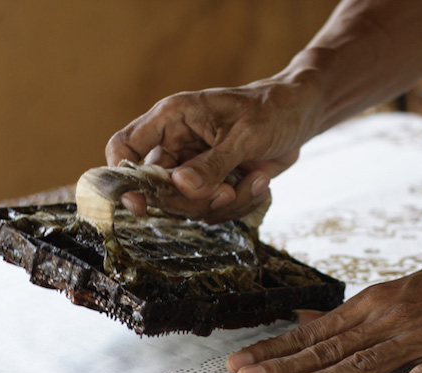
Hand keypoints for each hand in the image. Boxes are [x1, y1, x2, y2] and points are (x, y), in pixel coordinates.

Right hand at [105, 77, 317, 222]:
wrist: (298, 117)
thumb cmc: (270, 111)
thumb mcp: (245, 135)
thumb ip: (213, 164)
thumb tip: (181, 186)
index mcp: (172, 118)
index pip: (125, 146)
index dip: (122, 176)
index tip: (138, 202)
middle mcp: (176, 144)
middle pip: (158, 189)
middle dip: (193, 200)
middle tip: (226, 192)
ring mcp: (194, 169)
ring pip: (189, 206)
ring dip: (226, 203)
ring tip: (257, 179)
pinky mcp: (213, 186)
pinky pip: (214, 211)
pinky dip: (241, 204)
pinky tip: (261, 182)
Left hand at [226, 249, 421, 372]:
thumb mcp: (397, 291)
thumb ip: (352, 312)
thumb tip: (306, 318)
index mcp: (373, 305)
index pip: (313, 332)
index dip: (274, 348)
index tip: (237, 363)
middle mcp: (389, 319)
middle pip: (329, 348)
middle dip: (282, 365)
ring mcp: (421, 336)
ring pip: (366, 361)